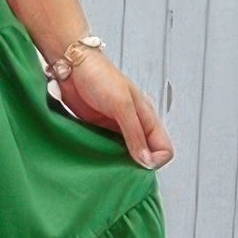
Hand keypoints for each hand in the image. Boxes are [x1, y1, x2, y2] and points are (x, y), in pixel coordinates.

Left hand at [58, 53, 173, 168]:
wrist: (72, 66)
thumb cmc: (99, 76)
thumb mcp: (121, 105)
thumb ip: (134, 133)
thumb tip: (146, 161)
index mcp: (147, 117)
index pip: (164, 149)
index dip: (154, 161)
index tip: (137, 166)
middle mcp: (135, 124)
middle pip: (147, 155)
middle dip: (138, 167)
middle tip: (121, 171)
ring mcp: (117, 128)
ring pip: (128, 155)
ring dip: (120, 164)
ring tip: (107, 168)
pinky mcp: (100, 130)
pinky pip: (108, 150)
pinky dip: (105, 158)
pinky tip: (96, 161)